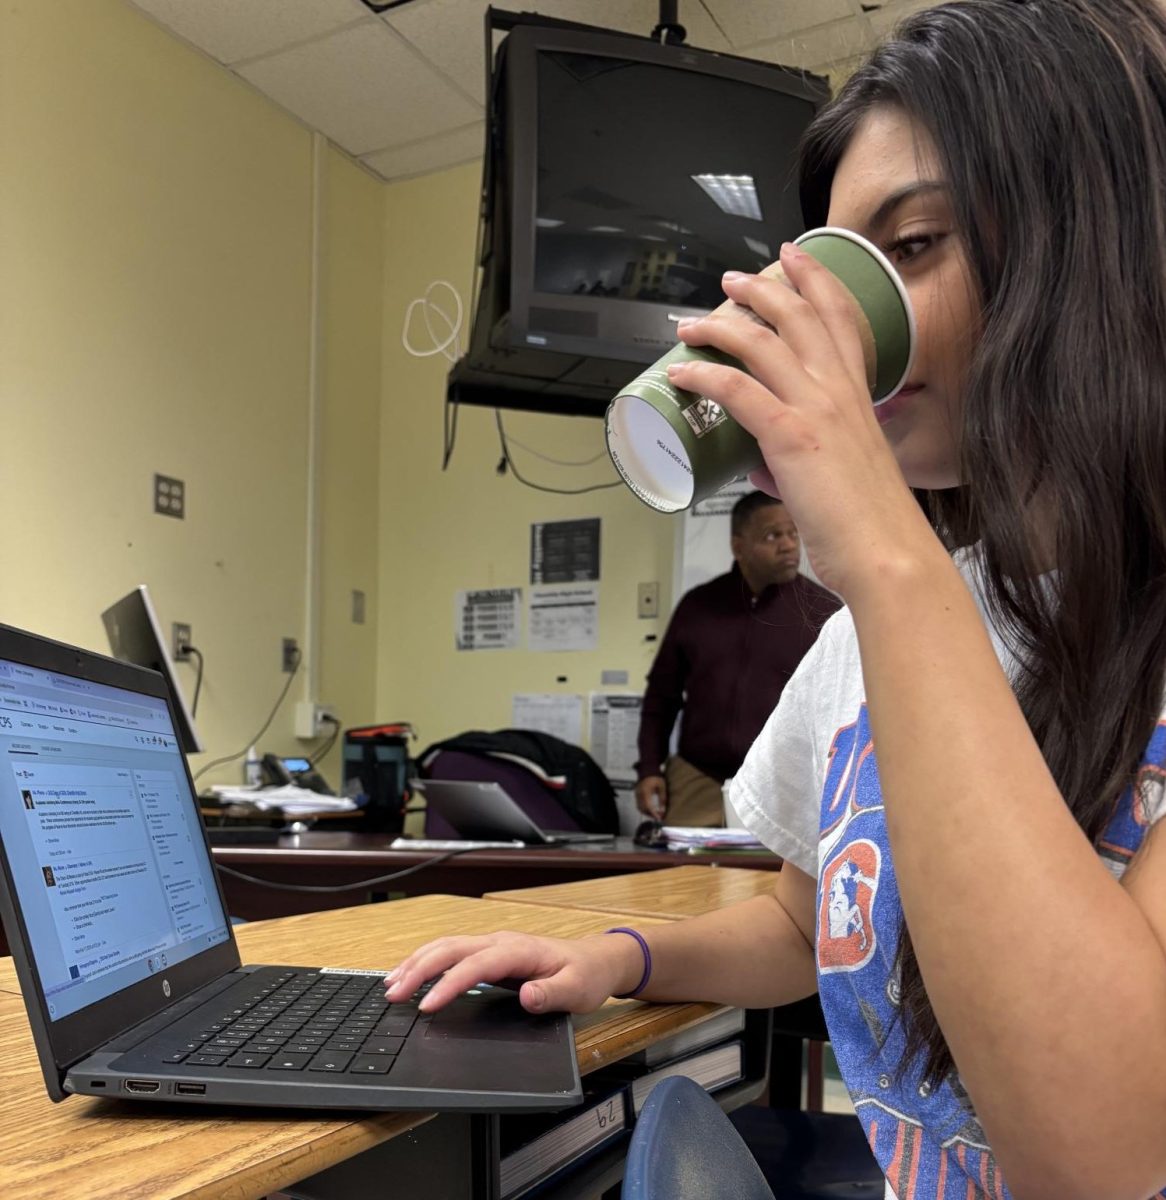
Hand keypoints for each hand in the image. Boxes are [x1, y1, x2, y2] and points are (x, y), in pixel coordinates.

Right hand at [384, 930, 641, 1014]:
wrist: (596, 960)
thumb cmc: (585, 976)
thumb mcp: (577, 990)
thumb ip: (552, 994)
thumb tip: (527, 996)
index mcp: (519, 950)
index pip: (476, 964)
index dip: (449, 984)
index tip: (426, 1005)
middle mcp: (501, 942)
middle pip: (452, 948)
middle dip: (419, 969)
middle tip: (393, 994)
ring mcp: (494, 946)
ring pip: (447, 946)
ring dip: (417, 963)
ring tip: (391, 985)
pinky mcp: (490, 955)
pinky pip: (452, 954)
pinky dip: (427, 962)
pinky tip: (411, 975)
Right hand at [635, 775, 667, 818]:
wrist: (648, 770)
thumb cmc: (655, 777)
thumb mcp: (662, 787)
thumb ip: (662, 799)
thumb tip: (663, 810)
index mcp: (646, 791)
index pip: (648, 806)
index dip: (653, 814)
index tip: (659, 818)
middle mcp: (639, 794)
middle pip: (643, 809)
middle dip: (651, 815)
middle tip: (659, 817)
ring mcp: (637, 794)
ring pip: (640, 808)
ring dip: (647, 813)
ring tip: (656, 814)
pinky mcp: (636, 795)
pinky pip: (639, 805)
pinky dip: (644, 809)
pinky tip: (651, 810)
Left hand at [670, 243, 939, 600]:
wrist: (887, 555)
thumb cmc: (869, 526)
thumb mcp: (839, 478)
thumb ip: (796, 464)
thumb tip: (761, 465)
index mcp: (859, 398)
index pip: (840, 319)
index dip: (816, 280)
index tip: (794, 258)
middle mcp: (840, 392)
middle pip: (798, 315)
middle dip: (761, 288)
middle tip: (732, 279)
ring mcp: (817, 410)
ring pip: (762, 342)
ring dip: (720, 324)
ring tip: (694, 321)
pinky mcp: (792, 436)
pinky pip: (738, 390)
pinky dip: (705, 375)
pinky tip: (681, 372)